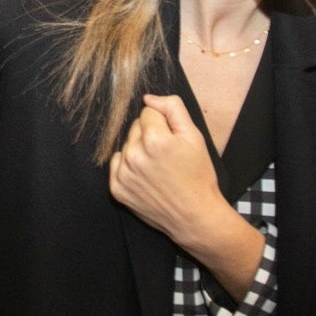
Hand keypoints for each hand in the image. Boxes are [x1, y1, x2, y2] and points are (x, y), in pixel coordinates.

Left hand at [109, 95, 260, 296]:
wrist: (195, 216)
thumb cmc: (198, 176)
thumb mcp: (194, 136)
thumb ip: (173, 108)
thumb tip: (148, 98)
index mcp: (154, 139)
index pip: (148, 112)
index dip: (164, 124)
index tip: (173, 141)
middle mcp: (134, 155)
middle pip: (135, 127)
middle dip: (149, 135)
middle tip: (167, 156)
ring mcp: (123, 173)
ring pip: (126, 145)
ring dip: (138, 151)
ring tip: (157, 168)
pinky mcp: (117, 189)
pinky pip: (117, 164)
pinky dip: (128, 167)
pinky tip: (146, 178)